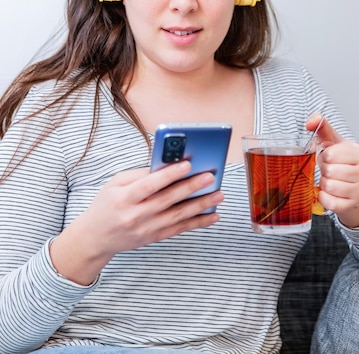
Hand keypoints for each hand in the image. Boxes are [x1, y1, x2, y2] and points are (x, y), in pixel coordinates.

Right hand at [50, 161, 222, 284]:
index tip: (187, 164)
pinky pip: (180, 230)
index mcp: (124, 198)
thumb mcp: (115, 183)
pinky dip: (198, 223)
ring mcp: (146, 229)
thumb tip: (167, 165)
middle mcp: (136, 215)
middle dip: (191, 187)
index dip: (169, 175)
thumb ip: (140, 174)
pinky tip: (213, 215)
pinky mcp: (154, 238)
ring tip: (218, 194)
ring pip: (178, 216)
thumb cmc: (106, 204)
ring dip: (200, 205)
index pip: (150, 185)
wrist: (95, 238)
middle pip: (168, 200)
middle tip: (210, 177)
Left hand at [306, 114, 358, 227]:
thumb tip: (311, 121)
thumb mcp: (336, 142)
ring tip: (330, 179)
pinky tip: (327, 192)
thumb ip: (323, 128)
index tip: (329, 157)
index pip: (332, 155)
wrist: (357, 186)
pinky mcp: (353, 206)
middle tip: (329, 169)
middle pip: (330, 171)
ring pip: (329, 187)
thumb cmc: (344, 161)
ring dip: (324, 183)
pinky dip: (323, 197)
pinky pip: (330, 202)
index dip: (325, 156)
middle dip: (324, 170)